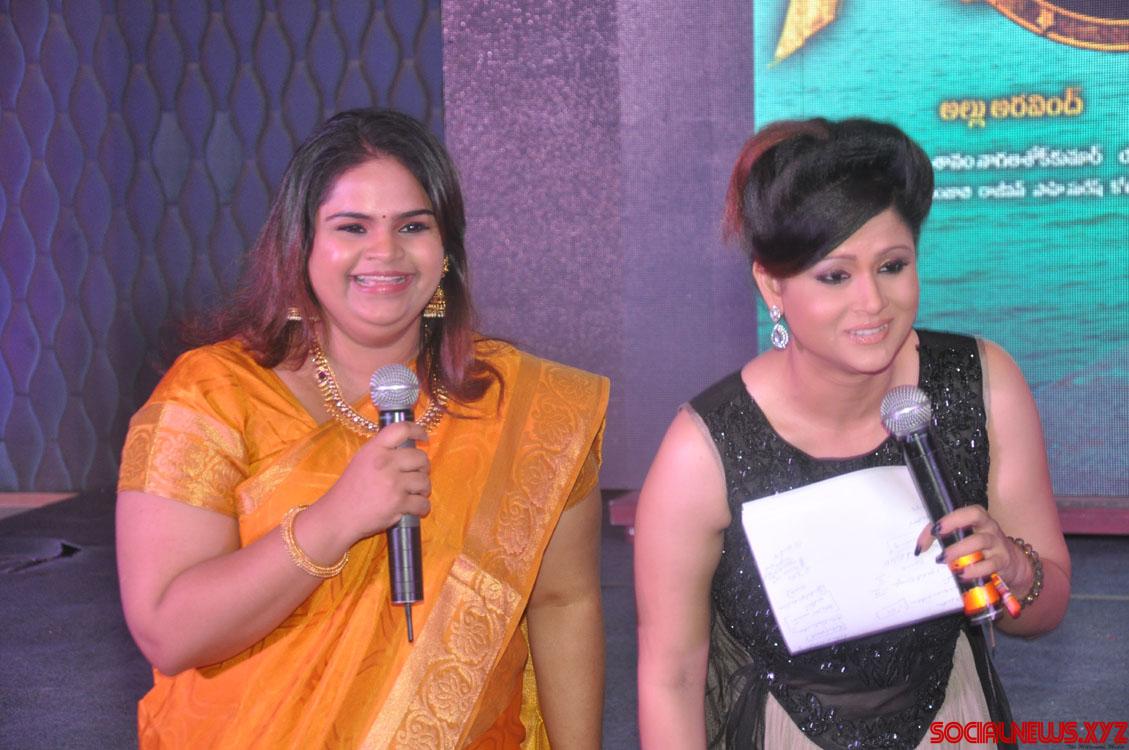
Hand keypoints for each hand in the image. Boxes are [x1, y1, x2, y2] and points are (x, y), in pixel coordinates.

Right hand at [321, 421, 431, 543]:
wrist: (338, 515)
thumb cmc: (349, 489)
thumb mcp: (361, 460)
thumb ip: (382, 451)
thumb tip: (408, 447)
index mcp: (374, 449)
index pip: (401, 429)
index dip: (417, 430)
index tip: (424, 437)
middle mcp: (385, 463)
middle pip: (420, 457)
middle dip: (423, 467)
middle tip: (418, 474)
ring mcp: (393, 483)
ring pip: (424, 481)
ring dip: (423, 489)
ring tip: (415, 493)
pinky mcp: (398, 503)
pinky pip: (423, 502)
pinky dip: (422, 507)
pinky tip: (415, 507)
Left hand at [914, 505, 1026, 587]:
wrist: (1011, 563)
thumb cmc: (978, 547)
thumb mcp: (964, 537)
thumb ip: (942, 537)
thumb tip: (919, 548)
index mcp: (978, 517)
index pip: (965, 511)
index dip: (950, 518)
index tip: (935, 529)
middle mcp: (989, 526)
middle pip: (975, 518)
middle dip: (953, 527)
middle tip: (939, 550)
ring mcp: (997, 543)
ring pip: (980, 541)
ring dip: (960, 551)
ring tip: (946, 562)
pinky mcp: (1002, 561)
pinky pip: (989, 564)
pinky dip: (974, 570)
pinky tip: (961, 574)